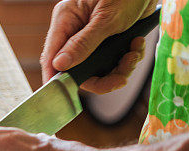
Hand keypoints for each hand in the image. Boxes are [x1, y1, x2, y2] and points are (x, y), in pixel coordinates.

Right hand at [40, 0, 155, 92]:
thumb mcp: (106, 19)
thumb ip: (83, 44)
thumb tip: (59, 65)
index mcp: (66, 20)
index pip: (52, 56)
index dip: (56, 77)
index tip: (62, 94)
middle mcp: (76, 31)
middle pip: (78, 68)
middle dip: (103, 77)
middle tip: (121, 78)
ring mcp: (93, 37)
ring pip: (99, 68)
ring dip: (120, 68)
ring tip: (134, 53)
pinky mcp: (110, 40)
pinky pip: (113, 61)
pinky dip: (129, 58)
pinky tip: (137, 44)